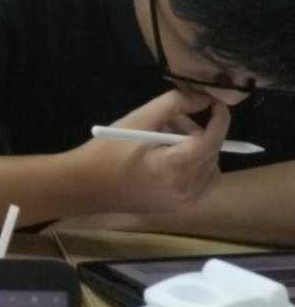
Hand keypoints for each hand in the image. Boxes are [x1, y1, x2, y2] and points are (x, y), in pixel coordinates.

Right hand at [78, 90, 230, 216]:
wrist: (86, 187)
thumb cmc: (110, 151)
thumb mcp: (140, 119)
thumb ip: (174, 105)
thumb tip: (202, 98)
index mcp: (177, 168)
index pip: (213, 140)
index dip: (220, 118)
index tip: (215, 102)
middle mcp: (187, 190)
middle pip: (211, 154)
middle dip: (200, 131)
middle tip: (173, 119)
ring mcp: (183, 203)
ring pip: (209, 170)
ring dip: (198, 150)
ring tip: (167, 137)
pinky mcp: (176, 207)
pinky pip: (200, 184)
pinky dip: (195, 167)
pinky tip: (170, 156)